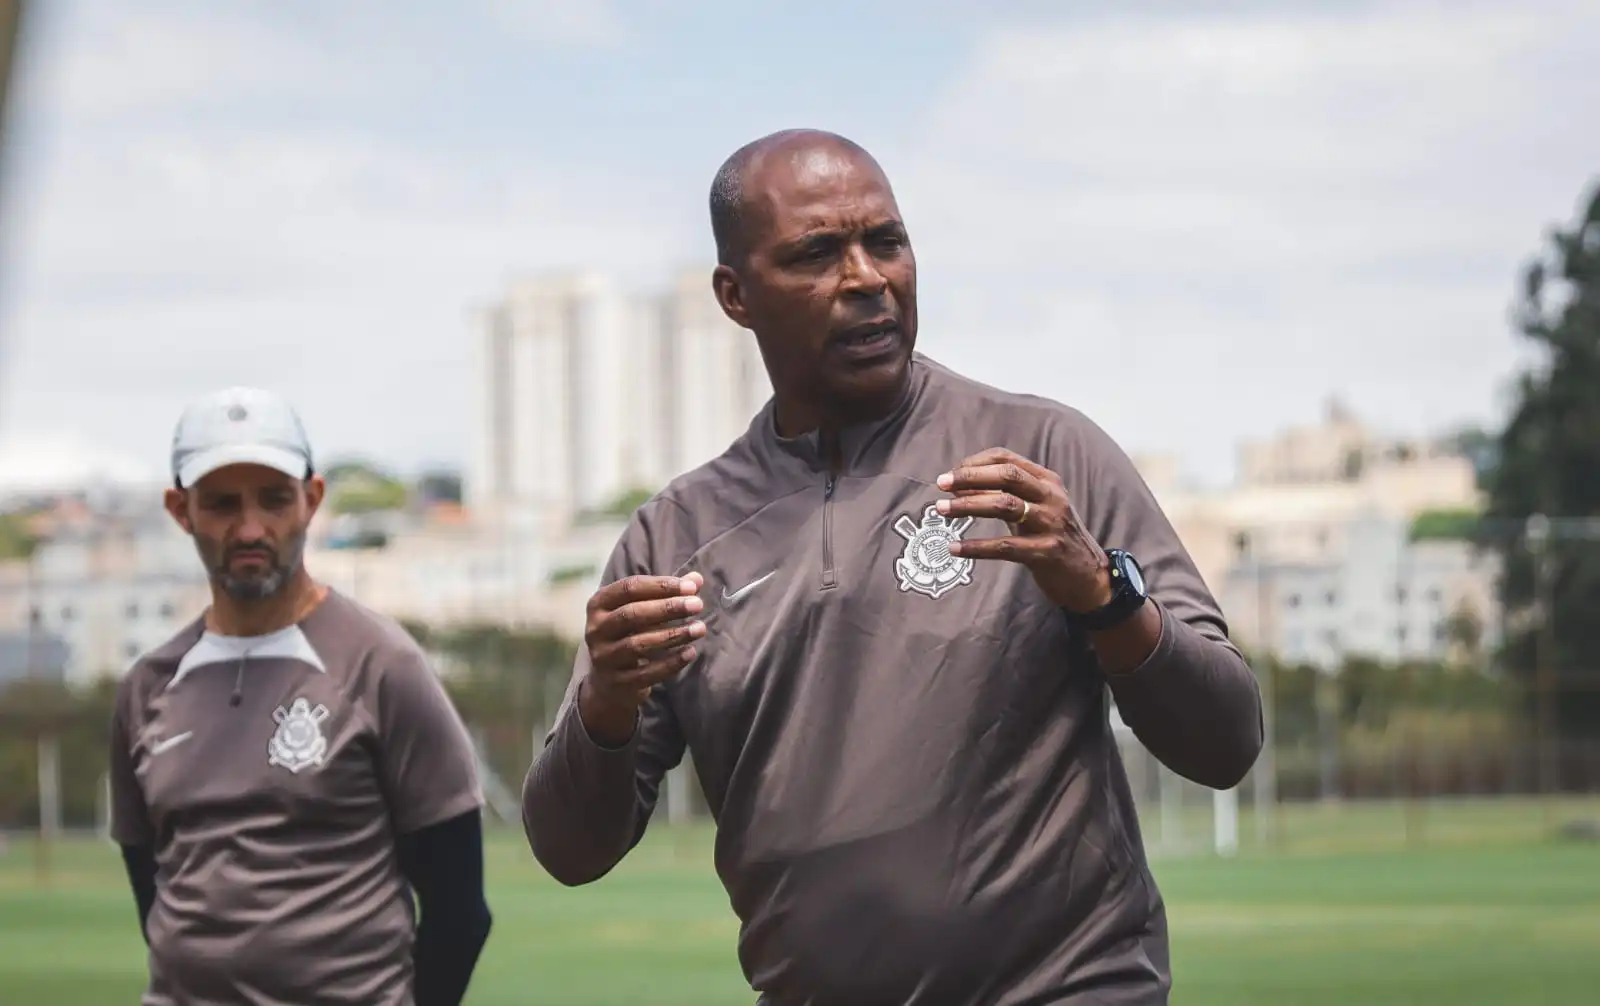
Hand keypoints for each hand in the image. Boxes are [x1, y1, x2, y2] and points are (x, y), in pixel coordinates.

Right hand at [578, 572, 705, 745]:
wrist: (609, 682)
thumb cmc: (629, 634)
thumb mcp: (642, 610)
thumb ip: (667, 593)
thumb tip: (697, 579)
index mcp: (599, 604)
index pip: (629, 588)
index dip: (661, 585)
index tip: (691, 587)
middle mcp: (595, 630)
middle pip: (632, 614)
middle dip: (668, 608)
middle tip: (698, 605)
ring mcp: (604, 658)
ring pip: (638, 644)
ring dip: (673, 635)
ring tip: (700, 628)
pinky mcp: (617, 682)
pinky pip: (646, 673)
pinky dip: (671, 663)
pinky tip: (690, 652)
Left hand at [935, 448, 1112, 613]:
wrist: (1089, 576)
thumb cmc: (1053, 538)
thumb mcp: (1033, 510)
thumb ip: (1004, 496)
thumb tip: (959, 488)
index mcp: (1047, 481)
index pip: (1007, 459)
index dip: (975, 463)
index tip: (951, 475)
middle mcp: (1051, 497)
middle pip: (1006, 475)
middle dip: (970, 477)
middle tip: (941, 484)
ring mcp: (1051, 523)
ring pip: (1004, 505)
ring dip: (968, 505)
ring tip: (942, 510)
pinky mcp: (1046, 552)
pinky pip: (1005, 547)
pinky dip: (976, 547)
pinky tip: (955, 548)